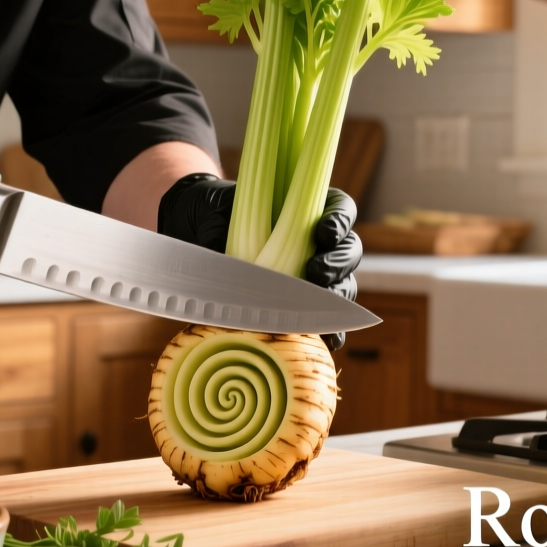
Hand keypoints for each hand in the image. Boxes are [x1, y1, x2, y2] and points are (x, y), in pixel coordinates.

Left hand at [158, 174, 362, 349]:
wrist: (196, 232)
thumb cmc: (210, 212)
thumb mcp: (213, 208)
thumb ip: (224, 225)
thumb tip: (230, 256)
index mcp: (305, 206)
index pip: (341, 209)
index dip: (340, 220)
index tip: (324, 232)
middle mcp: (315, 239)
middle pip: (349, 250)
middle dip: (338, 263)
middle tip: (317, 271)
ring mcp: (311, 270)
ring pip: (344, 283)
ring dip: (336, 296)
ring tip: (318, 308)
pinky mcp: (300, 303)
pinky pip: (325, 318)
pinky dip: (330, 330)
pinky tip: (329, 340)